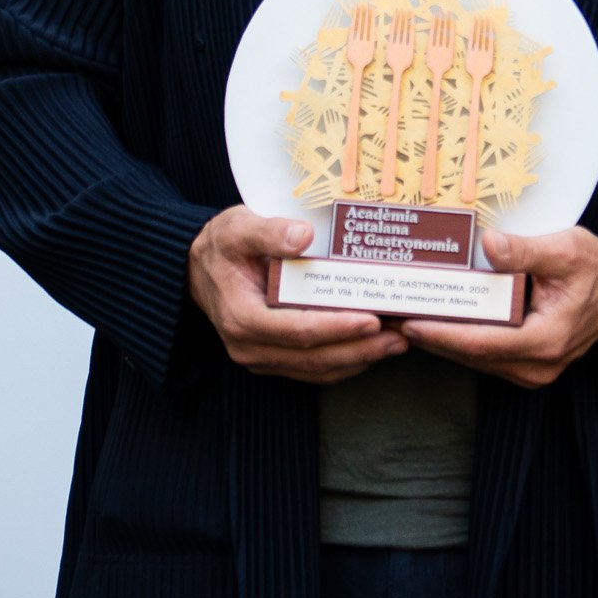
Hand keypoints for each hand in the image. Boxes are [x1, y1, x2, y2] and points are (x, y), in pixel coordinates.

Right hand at [187, 206, 406, 382]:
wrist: (197, 268)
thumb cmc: (222, 245)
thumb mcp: (239, 227)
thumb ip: (269, 231)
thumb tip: (303, 236)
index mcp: (242, 317)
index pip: (298, 330)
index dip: (337, 328)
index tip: (372, 319)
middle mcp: (249, 346)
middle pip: (313, 357)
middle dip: (360, 349)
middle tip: (400, 336)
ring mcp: (260, 357)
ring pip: (315, 369)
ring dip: (358, 359)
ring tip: (396, 342)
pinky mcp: (271, 358)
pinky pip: (310, 369)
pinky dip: (343, 362)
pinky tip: (371, 348)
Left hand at [399, 226, 597, 387]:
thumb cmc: (597, 269)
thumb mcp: (566, 249)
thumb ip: (526, 250)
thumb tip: (489, 244)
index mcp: (546, 340)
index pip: (480, 343)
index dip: (441, 334)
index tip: (409, 322)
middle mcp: (538, 366)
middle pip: (471, 355)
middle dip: (431, 338)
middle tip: (392, 318)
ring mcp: (533, 370)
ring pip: (475, 359)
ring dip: (441, 341)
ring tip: (406, 319)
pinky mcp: (529, 366)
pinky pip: (486, 357)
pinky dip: (460, 341)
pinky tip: (437, 323)